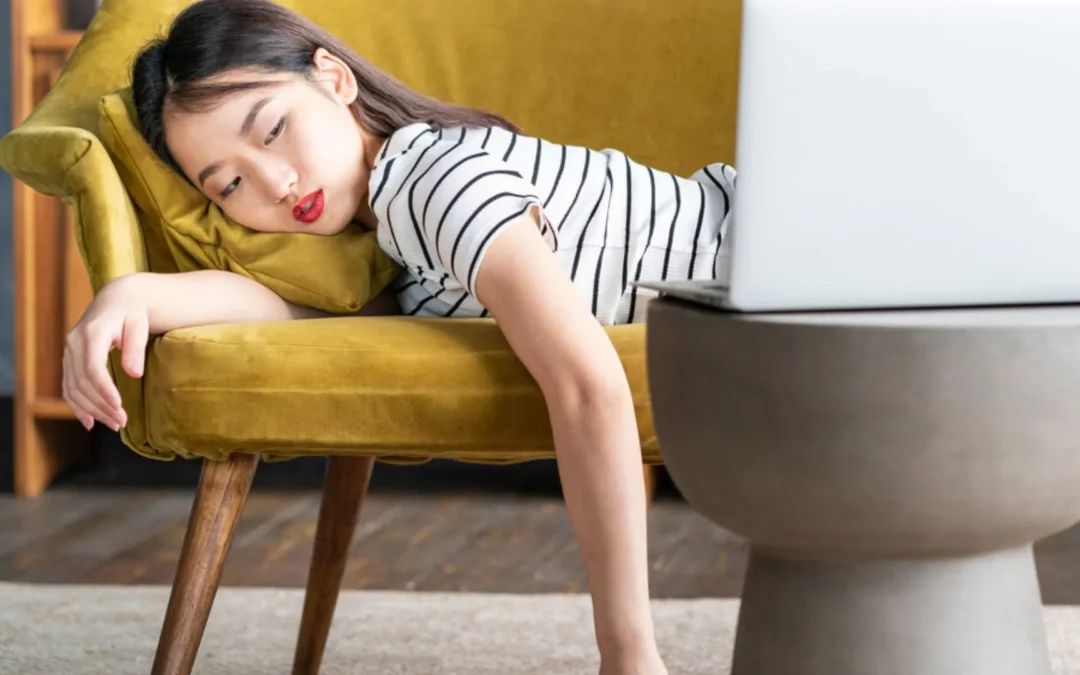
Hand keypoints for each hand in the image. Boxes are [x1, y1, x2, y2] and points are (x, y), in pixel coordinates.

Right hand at [62, 278, 148, 430]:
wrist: (116, 299)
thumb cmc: (132, 311)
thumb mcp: (139, 325)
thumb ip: (135, 348)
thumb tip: (134, 373)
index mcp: (91, 333)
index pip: (92, 368)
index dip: (103, 390)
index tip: (118, 407)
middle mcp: (74, 343)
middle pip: (82, 382)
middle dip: (101, 405)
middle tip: (122, 422)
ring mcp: (68, 352)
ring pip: (73, 388)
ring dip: (92, 410)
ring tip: (114, 424)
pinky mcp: (69, 359)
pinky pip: (68, 386)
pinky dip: (76, 405)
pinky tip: (89, 422)